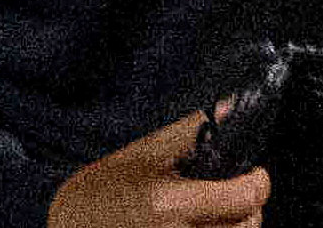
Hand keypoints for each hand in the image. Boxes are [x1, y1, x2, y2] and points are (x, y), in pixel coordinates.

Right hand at [49, 109, 267, 226]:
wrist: (64, 227)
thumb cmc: (99, 191)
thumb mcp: (143, 153)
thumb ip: (191, 132)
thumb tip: (230, 106)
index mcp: (169, 205)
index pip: (246, 198)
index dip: (258, 181)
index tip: (253, 172)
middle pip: (247, 226)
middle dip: (248, 207)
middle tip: (233, 191)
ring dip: (233, 226)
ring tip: (214, 211)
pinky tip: (199, 225)